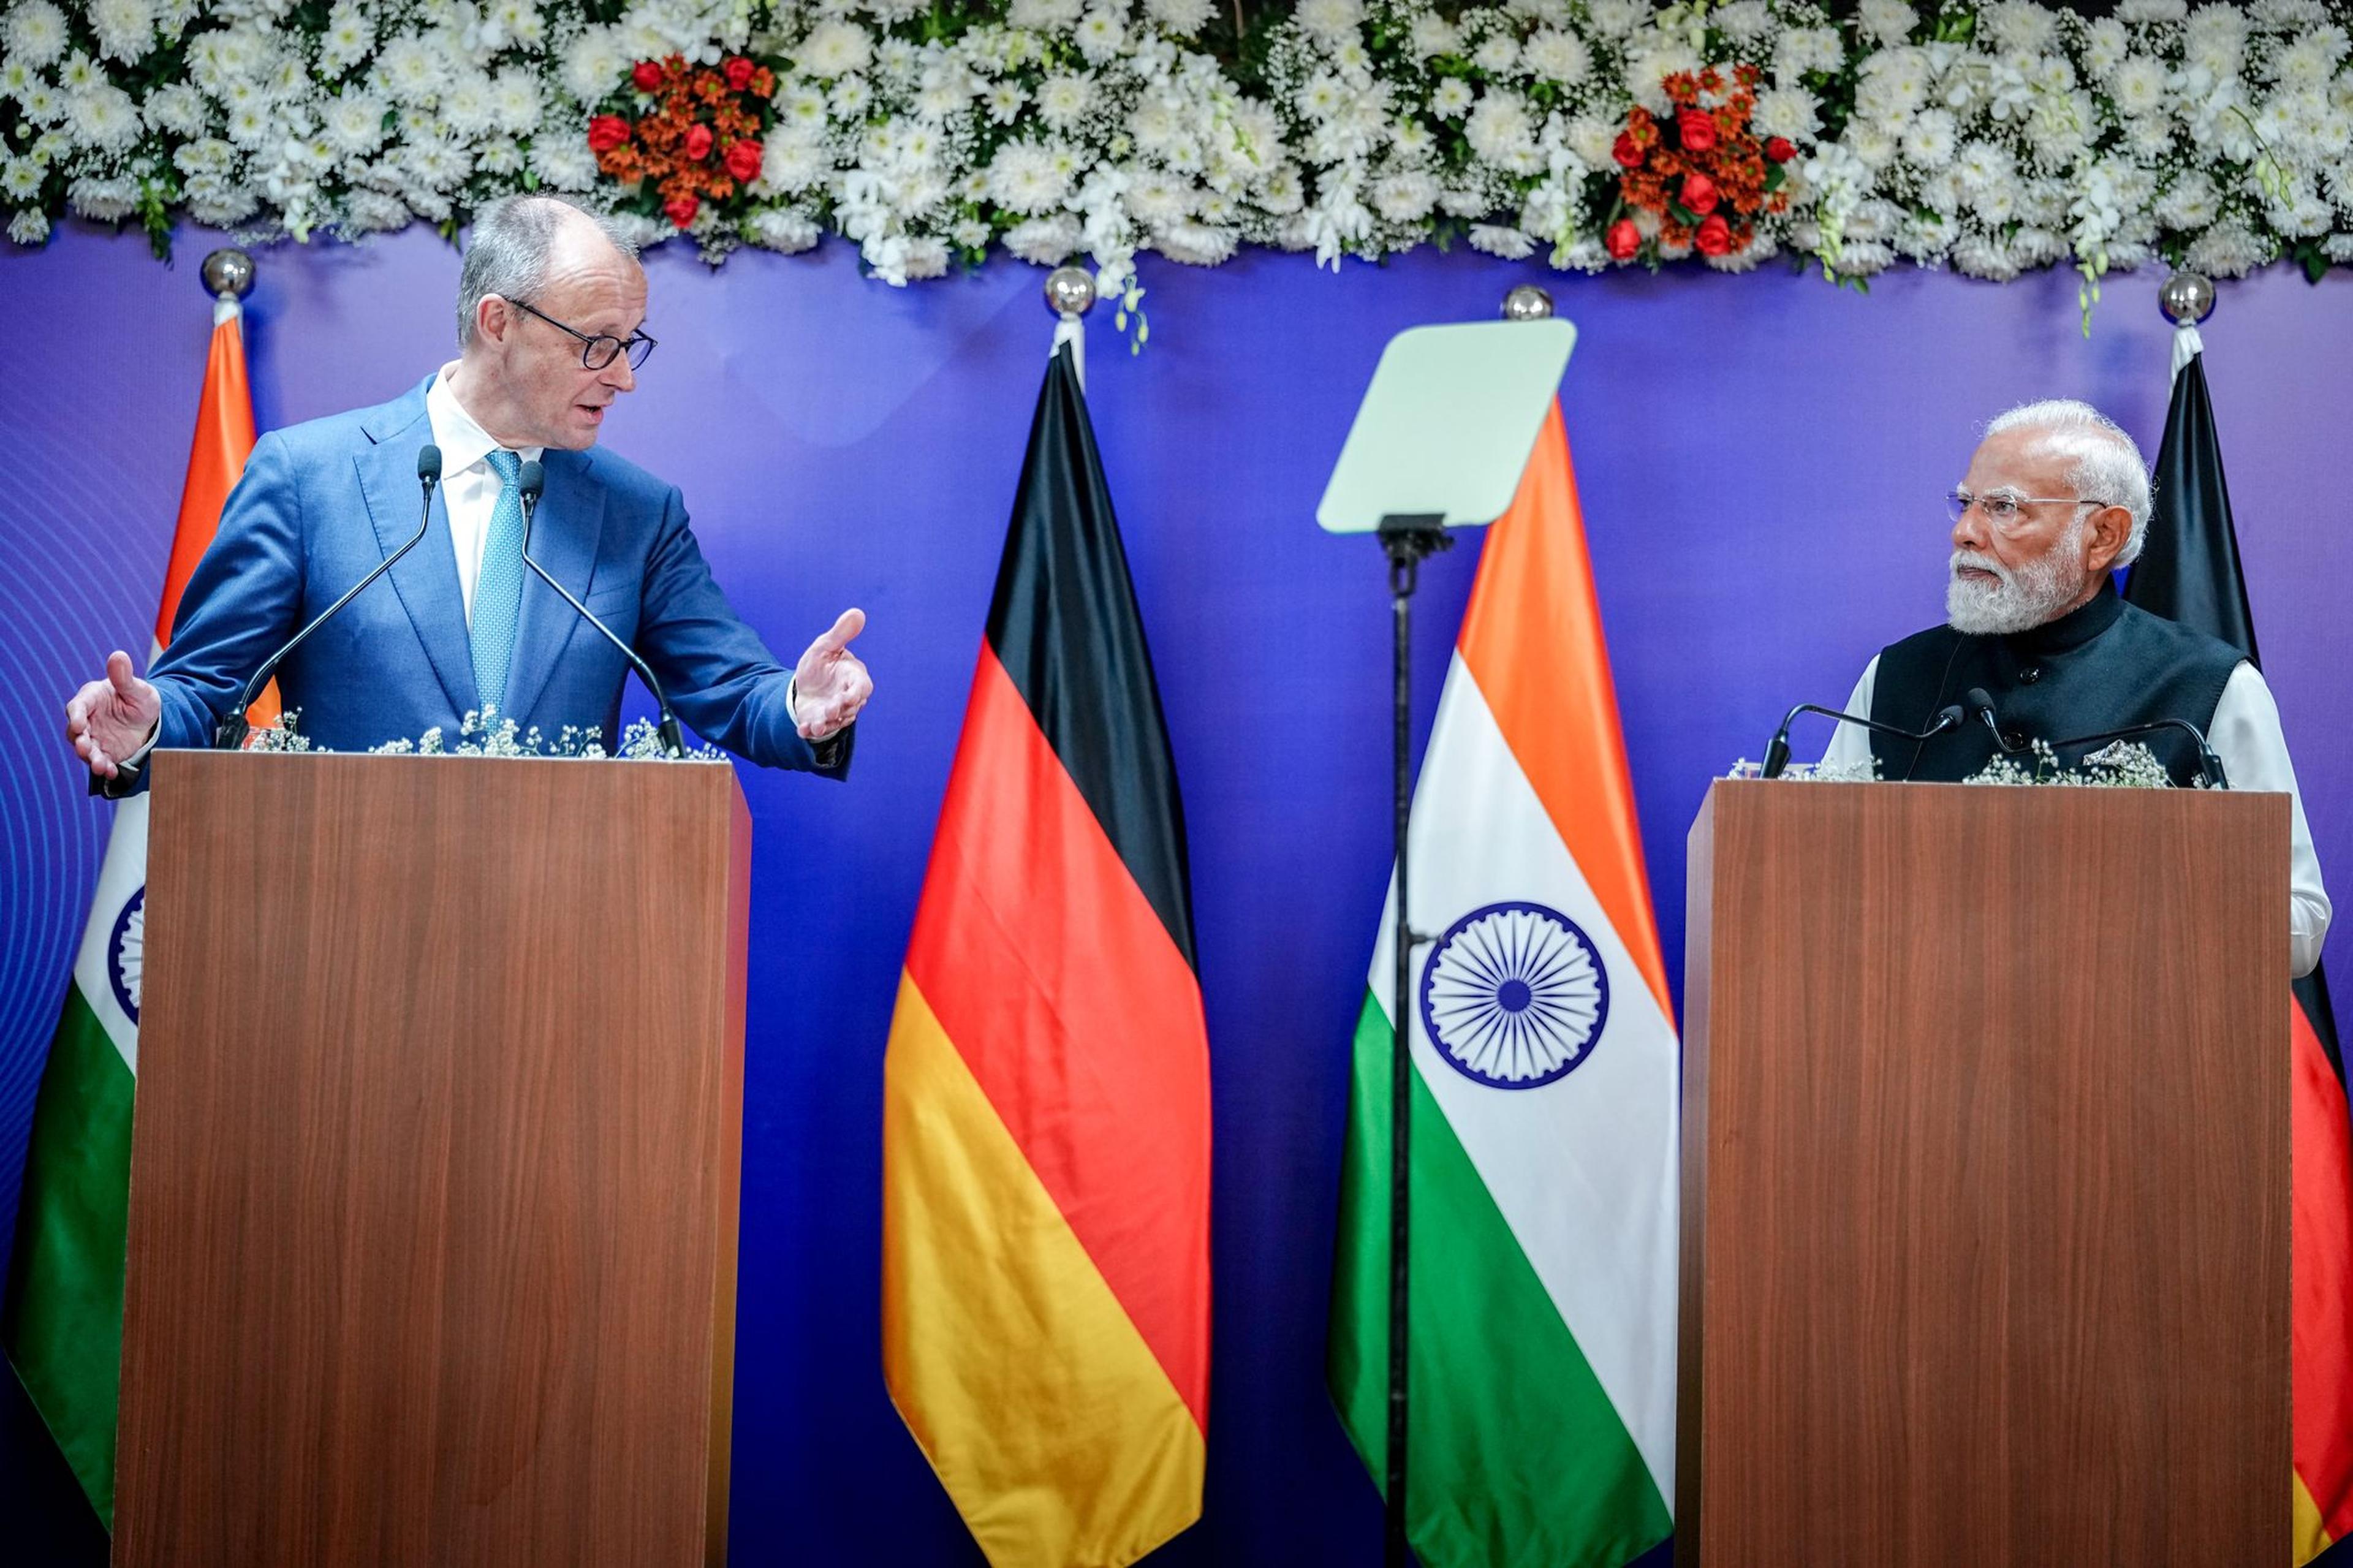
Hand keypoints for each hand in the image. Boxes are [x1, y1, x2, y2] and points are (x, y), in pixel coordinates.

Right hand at [65, 650, 161, 779]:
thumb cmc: (141, 698)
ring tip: (100, 766)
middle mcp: (88, 719)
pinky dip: (105, 767)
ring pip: (86, 749)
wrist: (152, 719)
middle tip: (85, 749)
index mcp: (92, 698)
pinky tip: (111, 772)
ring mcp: (95, 736)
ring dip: (91, 758)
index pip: (78, 706)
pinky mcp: (104, 751)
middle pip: (76, 732)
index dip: (76, 715)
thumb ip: (125, 677)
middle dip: (80, 741)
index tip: (79, 724)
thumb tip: (118, 655)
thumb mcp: (138, 688)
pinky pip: (101, 761)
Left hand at [793, 608, 871, 739]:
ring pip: (835, 722)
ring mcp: (833, 713)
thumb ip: (841, 633)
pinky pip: (816, 729)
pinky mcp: (818, 721)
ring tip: (815, 726)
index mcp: (853, 678)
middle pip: (850, 708)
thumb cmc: (822, 663)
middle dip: (840, 710)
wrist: (805, 683)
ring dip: (826, 725)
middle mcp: (846, 698)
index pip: (862, 688)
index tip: (849, 697)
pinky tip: (801, 731)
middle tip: (830, 711)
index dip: (857, 693)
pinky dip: (809, 731)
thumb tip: (858, 612)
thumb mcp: (826, 646)